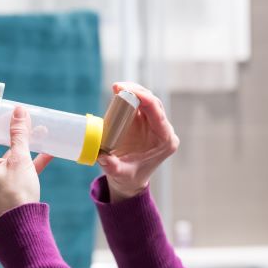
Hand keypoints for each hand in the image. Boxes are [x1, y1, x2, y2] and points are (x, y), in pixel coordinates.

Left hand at [0, 106, 52, 217]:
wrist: (22, 225)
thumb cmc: (14, 193)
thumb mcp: (19, 160)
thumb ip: (19, 135)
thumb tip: (19, 111)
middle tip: (9, 113)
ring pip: (6, 153)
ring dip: (20, 142)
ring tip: (34, 127)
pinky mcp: (10, 183)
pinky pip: (19, 166)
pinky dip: (32, 158)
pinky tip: (49, 150)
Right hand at [97, 82, 178, 202]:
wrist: (130, 181)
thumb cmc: (128, 178)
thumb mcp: (120, 174)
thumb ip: (112, 167)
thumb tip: (102, 157)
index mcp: (165, 142)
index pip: (158, 115)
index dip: (145, 100)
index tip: (129, 91)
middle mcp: (163, 131)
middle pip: (154, 104)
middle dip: (137, 92)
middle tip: (118, 87)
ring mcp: (155, 124)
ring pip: (148, 100)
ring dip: (133, 91)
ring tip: (117, 87)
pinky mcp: (145, 121)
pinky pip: (140, 104)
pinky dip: (130, 96)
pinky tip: (119, 91)